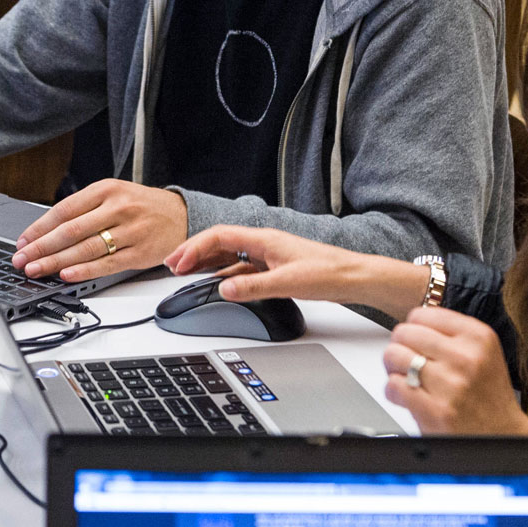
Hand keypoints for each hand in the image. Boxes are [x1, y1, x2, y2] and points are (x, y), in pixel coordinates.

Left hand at [12, 179, 187, 281]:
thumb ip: (84, 210)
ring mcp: (130, 230)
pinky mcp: (140, 252)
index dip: (39, 228)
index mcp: (106, 190)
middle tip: (22, 259)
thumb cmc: (141, 206)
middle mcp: (117, 208)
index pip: (64, 210)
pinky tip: (67, 275)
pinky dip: (85, 271)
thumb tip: (46, 232)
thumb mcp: (114, 195)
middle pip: (71, 230)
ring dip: (56, 261)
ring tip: (37, 270)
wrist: (181, 214)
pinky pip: (107, 264)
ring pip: (86, 249)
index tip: (23, 242)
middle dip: (41, 247)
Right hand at [165, 225, 425, 316]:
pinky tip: (216, 283)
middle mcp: (264, 243)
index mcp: (264, 239)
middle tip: (170, 265)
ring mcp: (268, 255)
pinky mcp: (274, 267)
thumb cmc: (330, 273)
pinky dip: (223, 274)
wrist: (357, 277)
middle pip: (219, 242)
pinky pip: (240, 267)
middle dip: (192, 252)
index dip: (194, 248)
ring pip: (228, 255)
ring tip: (185, 273)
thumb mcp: (289, 282)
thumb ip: (254, 286)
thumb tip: (224, 289)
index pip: (219, 237)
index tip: (177, 263)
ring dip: (205, 262)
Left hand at [381, 307, 527, 435]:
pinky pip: (394, 385)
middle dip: (400, 347)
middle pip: (404, 332)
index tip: (416, 340)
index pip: (422, 314)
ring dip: (394, 368)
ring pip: (394, 356)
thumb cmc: (488, 396)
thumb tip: (412, 323)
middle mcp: (466, 357)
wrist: (502, 436)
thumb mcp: (482, 352)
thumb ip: (449, 334)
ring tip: (407, 378)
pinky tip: (407, 397)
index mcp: (478, 337)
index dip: (413, 329)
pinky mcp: (435, 410)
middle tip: (407, 360)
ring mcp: (450, 384)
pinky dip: (393, 392)